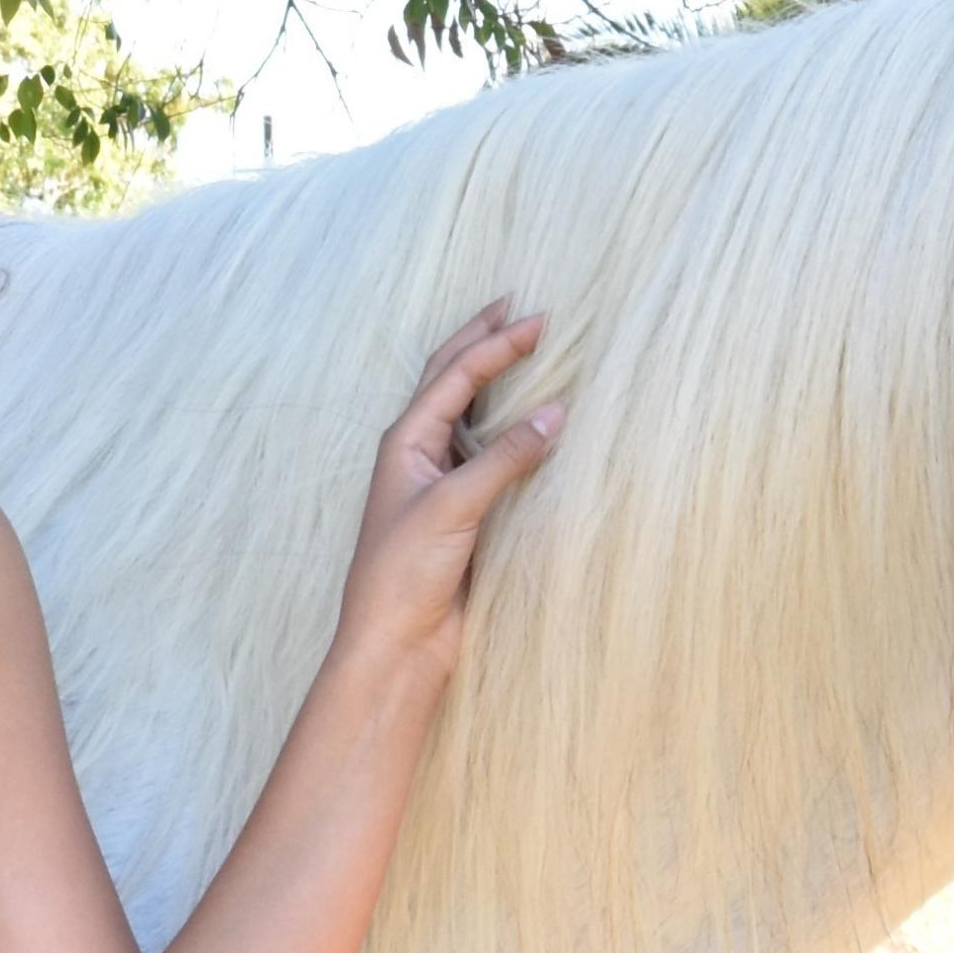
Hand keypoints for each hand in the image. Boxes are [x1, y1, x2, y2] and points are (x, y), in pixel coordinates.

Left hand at [331, 301, 559, 683]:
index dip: (496, 344)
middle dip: (485, 343)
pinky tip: (540, 427)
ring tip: (533, 352)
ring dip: (501, 384)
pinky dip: (517, 435)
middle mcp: (421, 454)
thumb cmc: (403, 574)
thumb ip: (505, 458)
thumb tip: (556, 414)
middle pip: (454, 382)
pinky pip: (495, 459)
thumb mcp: (455, 506)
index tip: (539, 319)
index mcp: (405, 441)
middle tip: (521, 309)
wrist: (397, 643)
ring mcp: (442, 483)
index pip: (455, 375)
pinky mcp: (465, 514)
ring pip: (475, 417)